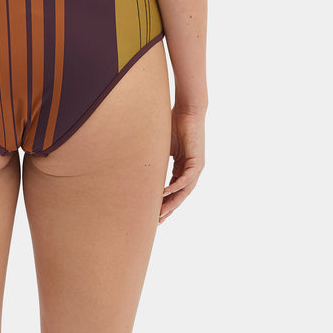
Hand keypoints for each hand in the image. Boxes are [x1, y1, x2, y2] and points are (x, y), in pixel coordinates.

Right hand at [160, 108, 204, 222]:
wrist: (187, 110)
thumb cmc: (173, 124)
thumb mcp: (160, 147)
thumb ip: (154, 159)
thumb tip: (135, 166)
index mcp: (182, 167)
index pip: (173, 190)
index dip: (163, 202)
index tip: (153, 213)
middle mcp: (190, 170)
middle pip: (179, 195)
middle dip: (168, 209)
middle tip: (156, 221)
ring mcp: (195, 168)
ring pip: (183, 191)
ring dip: (171, 203)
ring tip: (159, 213)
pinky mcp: (197, 163)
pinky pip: (185, 180)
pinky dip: (174, 188)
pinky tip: (164, 194)